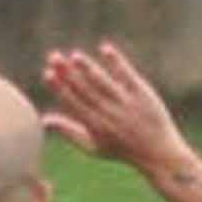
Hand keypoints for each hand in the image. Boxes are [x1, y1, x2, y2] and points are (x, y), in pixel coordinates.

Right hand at [41, 42, 189, 171]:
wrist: (157, 152)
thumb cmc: (121, 149)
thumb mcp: (92, 146)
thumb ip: (68, 131)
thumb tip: (44, 120)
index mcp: (94, 126)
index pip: (73, 103)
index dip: (59, 88)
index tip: (47, 73)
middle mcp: (108, 113)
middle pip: (84, 90)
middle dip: (68, 73)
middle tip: (53, 57)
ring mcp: (125, 102)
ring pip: (103, 82)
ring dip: (88, 68)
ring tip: (74, 55)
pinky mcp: (142, 93)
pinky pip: (126, 75)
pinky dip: (115, 62)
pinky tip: (104, 49)